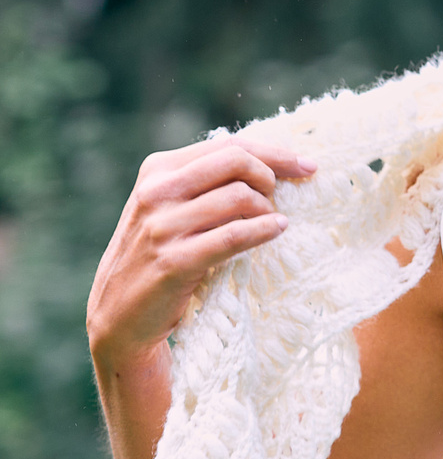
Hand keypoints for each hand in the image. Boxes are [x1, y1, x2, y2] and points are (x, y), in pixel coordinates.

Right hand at [88, 138, 313, 371]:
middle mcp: (156, 192)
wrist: (120, 312)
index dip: (274, 153)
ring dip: (267, 209)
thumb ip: (206, 183)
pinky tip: (277, 230)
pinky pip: (234, 236)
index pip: (228, 146)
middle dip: (270, 177)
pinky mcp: (174, 261)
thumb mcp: (171, 207)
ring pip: (239, 197)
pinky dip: (263, 230)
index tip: (307, 166)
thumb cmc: (159, 254)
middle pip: (236, 161)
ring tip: (270, 222)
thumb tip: (272, 162)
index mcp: (158, 170)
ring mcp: (162, 227)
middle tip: (278, 200)